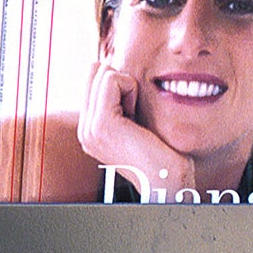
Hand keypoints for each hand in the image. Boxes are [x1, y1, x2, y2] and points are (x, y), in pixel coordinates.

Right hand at [79, 61, 193, 196]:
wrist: (168, 182)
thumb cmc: (163, 155)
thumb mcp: (137, 123)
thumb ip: (121, 102)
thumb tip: (115, 70)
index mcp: (90, 130)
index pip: (93, 78)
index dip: (119, 83)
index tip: (134, 110)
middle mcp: (84, 130)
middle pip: (94, 71)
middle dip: (121, 81)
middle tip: (136, 112)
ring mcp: (89, 127)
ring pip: (102, 72)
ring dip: (128, 86)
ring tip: (136, 116)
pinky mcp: (101, 123)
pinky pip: (112, 79)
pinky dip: (131, 87)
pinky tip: (137, 113)